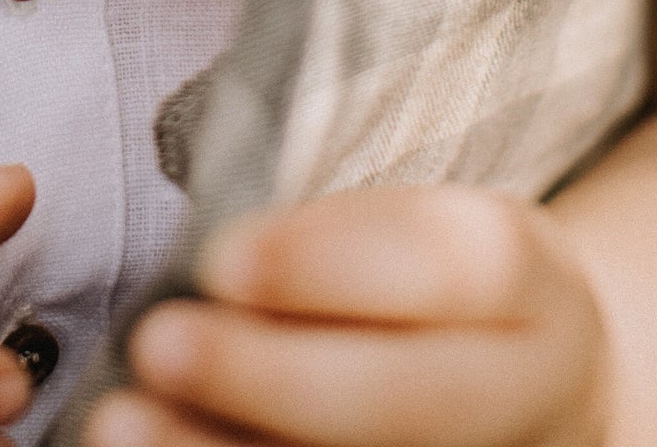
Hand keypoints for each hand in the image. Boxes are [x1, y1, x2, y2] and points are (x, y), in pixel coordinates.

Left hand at [88, 186, 609, 446]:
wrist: (536, 397)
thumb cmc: (427, 294)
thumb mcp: (417, 234)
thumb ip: (332, 247)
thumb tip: (205, 268)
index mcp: (530, 286)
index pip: (444, 265)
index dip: (330, 263)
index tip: (219, 256)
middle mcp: (532, 399)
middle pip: (410, 397)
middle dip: (273, 376)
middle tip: (156, 343)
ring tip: (120, 423)